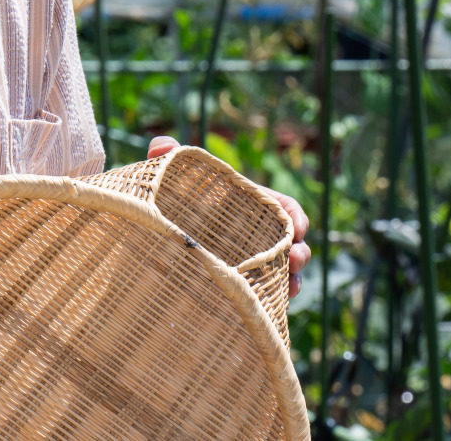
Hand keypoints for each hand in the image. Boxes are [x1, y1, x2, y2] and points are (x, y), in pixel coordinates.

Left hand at [147, 136, 311, 295]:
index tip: (298, 227)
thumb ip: (165, 158)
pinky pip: (264, 294)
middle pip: (290, 242)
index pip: (283, 208)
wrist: (150, 239)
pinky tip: (274, 305)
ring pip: (281, 271)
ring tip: (291, 288)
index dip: (295, 217)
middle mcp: (255, 235)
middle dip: (299, 251)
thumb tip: (159, 144)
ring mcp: (249, 262)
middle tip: (294, 259)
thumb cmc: (167, 204)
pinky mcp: (239, 286)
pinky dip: (274, 299)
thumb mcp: (169, 181)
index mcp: (248, 206)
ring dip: (292, 279)